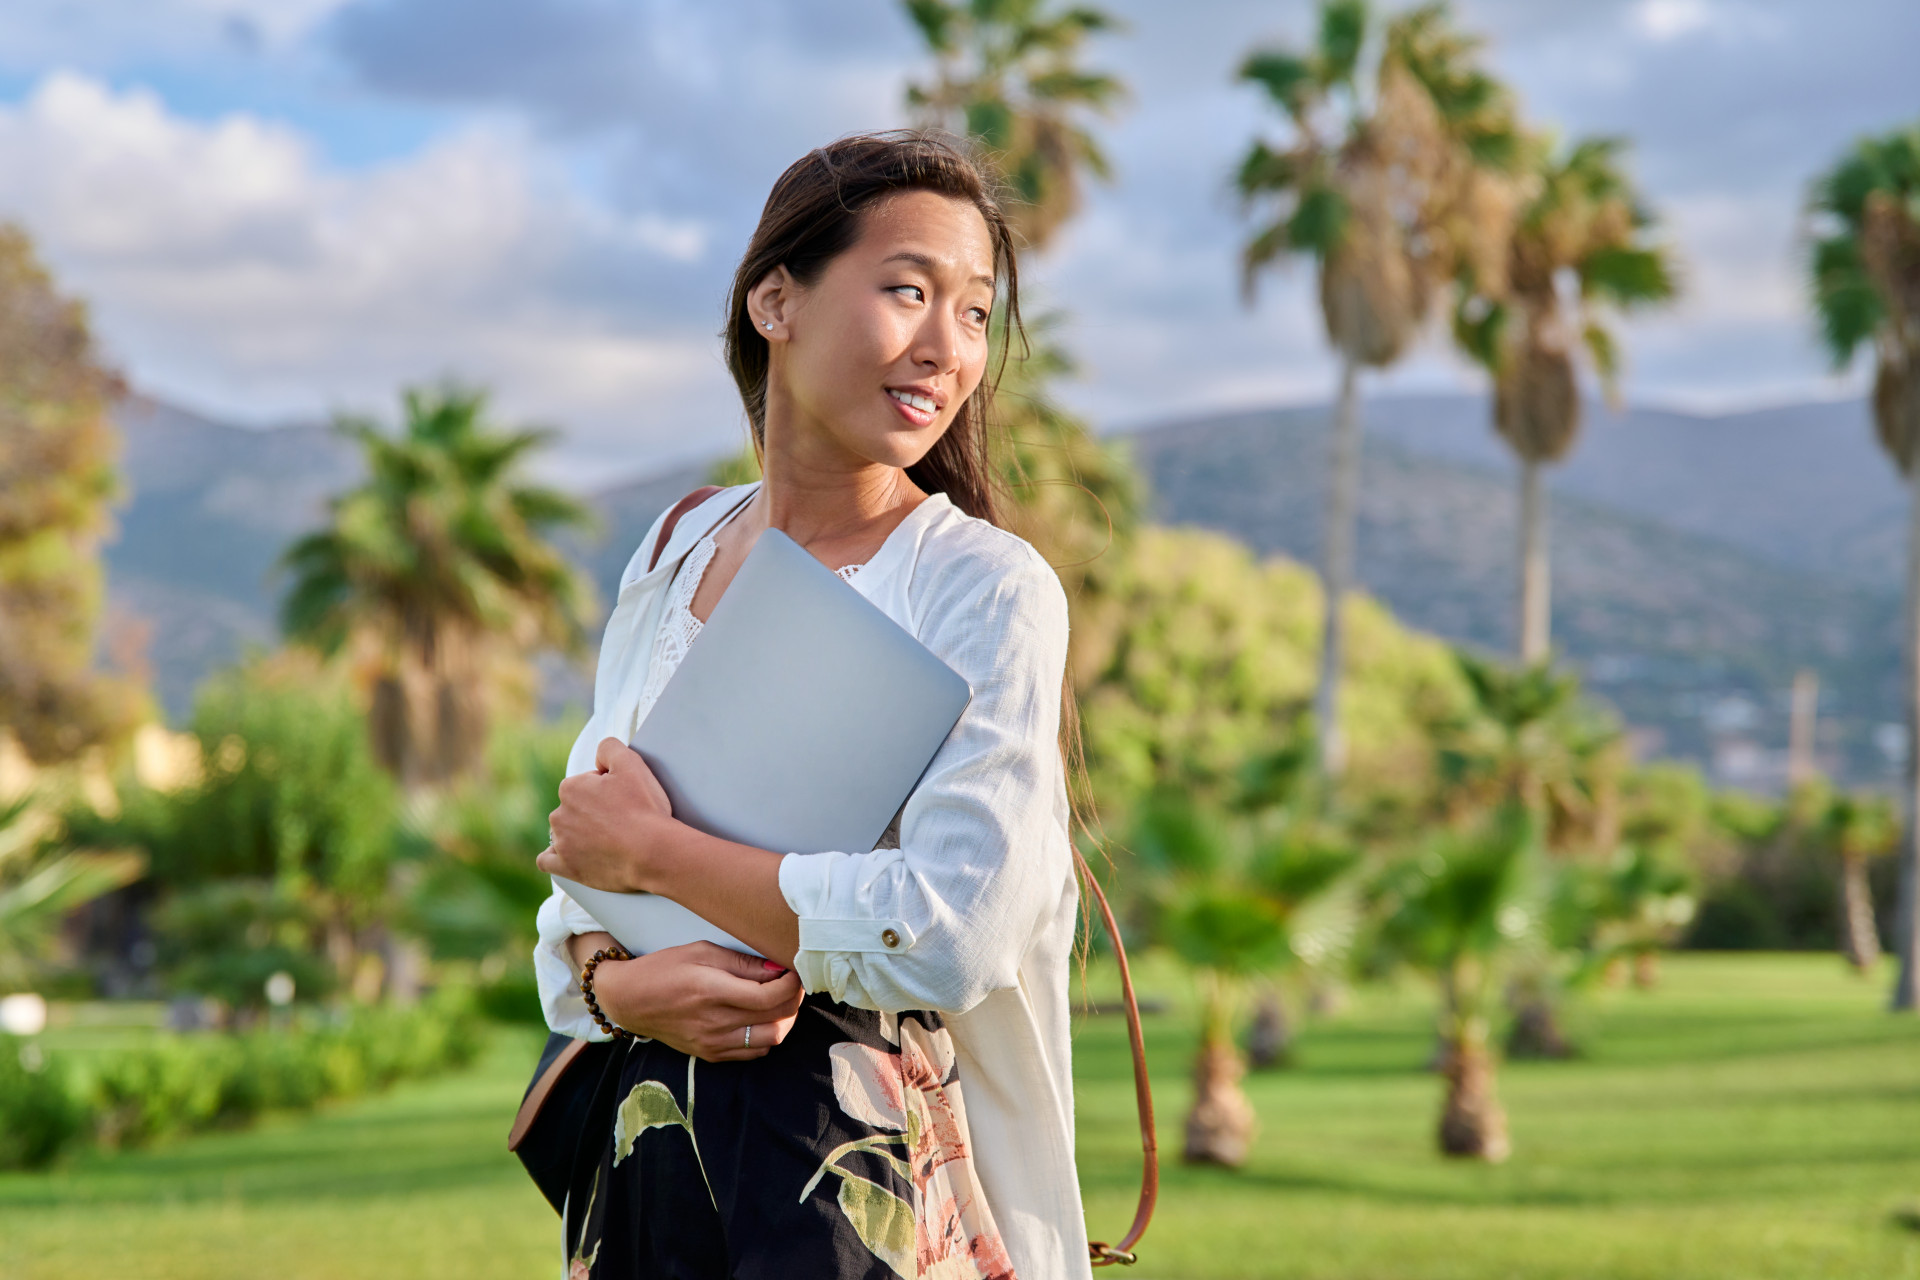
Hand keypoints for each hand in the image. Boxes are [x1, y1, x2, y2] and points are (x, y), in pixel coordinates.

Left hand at [538, 737, 676, 893]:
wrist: (653, 852)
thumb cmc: (644, 809)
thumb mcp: (632, 763)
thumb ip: (609, 748)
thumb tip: (600, 754)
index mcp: (571, 788)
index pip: (585, 784)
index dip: (606, 790)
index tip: (623, 800)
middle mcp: (559, 814)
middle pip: (574, 809)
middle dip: (592, 812)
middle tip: (620, 820)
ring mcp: (561, 843)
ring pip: (563, 833)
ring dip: (579, 834)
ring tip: (607, 841)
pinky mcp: (566, 867)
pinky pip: (547, 860)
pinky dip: (556, 857)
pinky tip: (570, 855)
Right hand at [592, 941, 803, 1062]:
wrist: (629, 1000)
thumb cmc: (664, 968)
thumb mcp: (701, 951)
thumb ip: (742, 962)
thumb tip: (778, 968)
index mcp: (712, 991)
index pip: (770, 996)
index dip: (792, 984)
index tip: (794, 971)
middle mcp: (715, 1022)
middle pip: (777, 1018)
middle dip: (793, 999)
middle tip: (791, 983)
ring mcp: (713, 1043)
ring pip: (771, 1039)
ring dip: (783, 1020)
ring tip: (778, 1001)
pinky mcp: (710, 1055)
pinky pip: (754, 1052)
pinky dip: (766, 1036)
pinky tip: (760, 1018)